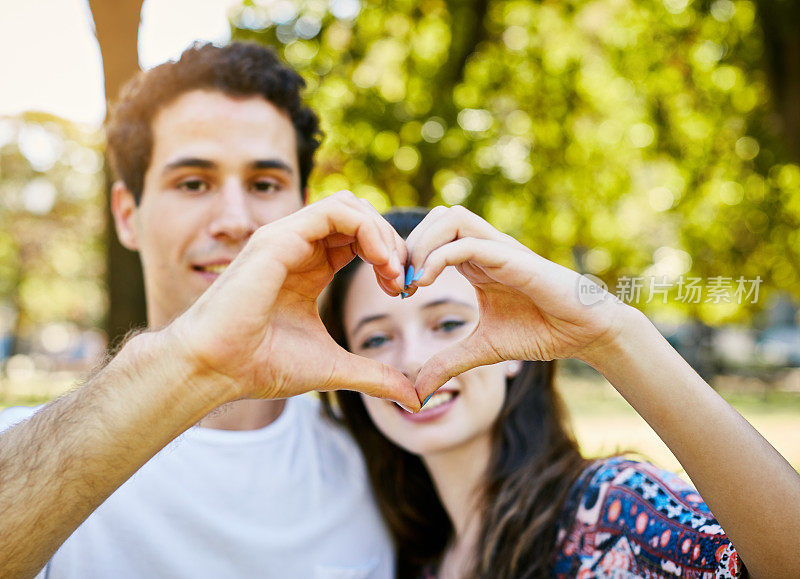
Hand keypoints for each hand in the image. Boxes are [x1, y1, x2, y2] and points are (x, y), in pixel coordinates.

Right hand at [167, 191, 420, 409]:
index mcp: (309, 267)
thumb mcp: (335, 367)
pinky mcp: (279, 237)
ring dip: (382, 234)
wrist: (217, 369)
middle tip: (403, 282)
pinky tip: (378, 262)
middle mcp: (298, 247)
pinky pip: (335, 210)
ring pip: (350, 206)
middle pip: (360, 217)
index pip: (359, 239)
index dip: (389, 257)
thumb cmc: (262, 365)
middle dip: (392, 243)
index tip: (402, 291)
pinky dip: (367, 229)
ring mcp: (287, 238)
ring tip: (393, 272)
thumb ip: (375, 375)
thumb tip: (414, 400)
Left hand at [403, 205, 634, 400]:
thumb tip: (417, 391)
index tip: (397, 292)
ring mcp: (499, 249)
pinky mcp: (512, 258)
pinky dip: (439, 256)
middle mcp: (485, 248)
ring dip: (422, 243)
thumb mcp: (482, 349)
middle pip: (436, 217)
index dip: (408, 257)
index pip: (432, 236)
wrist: (586, 332)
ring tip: (414, 281)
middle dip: (409, 244)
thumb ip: (448, 363)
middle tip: (400, 283)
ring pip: (450, 217)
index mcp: (476, 262)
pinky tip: (427, 283)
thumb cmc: (541, 332)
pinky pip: (467, 242)